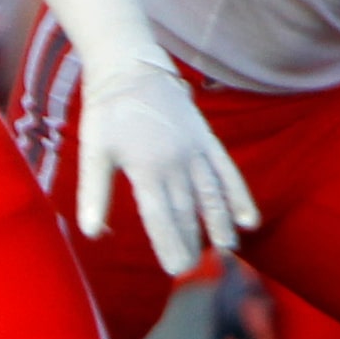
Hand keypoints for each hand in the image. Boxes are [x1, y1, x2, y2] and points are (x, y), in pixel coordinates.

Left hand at [75, 57, 259, 275]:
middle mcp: (176, 162)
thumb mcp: (93, 151)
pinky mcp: (207, 139)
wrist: (131, 67)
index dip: (168, 244)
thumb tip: (91, 233)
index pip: (161, 216)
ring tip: (225, 251)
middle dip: (190, 243)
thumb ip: (94, 193)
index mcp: (146, 168)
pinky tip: (248, 220)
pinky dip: (239, 196)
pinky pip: (228, 172)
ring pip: (212, 195)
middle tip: (191, 271)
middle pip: (186, 211)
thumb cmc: (107, 112)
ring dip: (219, 225)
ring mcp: (195, 150)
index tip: (175, 270)